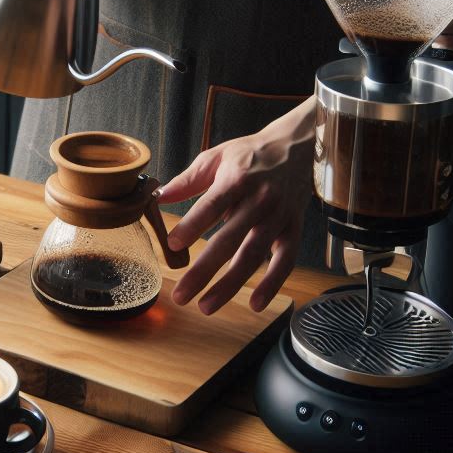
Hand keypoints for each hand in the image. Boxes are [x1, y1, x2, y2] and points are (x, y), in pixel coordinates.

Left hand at [158, 99, 316, 314]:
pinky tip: (256, 304)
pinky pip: (285, 262)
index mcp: (236, 180)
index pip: (212, 206)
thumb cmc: (249, 154)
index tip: (171, 245)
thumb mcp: (216, 157)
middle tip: (181, 294)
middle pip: (229, 240)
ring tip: (206, 306)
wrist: (295, 147)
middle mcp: (259, 201)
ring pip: (253, 256)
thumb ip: (187, 180)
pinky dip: (272, 284)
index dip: (192, 226)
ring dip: (230, 285)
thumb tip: (157, 197)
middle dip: (203, 271)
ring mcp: (278, 218)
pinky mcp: (293, 230)